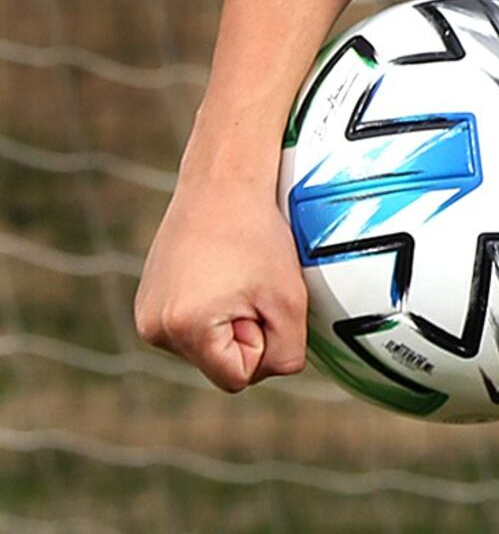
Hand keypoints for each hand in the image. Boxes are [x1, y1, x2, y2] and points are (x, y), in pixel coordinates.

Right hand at [136, 173, 305, 390]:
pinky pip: (192, 327)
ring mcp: (144, 316)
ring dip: (228, 320)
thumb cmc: (259, 238)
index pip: (237, 378)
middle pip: (219, 364)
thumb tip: (270, 372)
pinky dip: (211, 308)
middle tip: (247, 283)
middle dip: (244, 332)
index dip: (261, 344)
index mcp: (184, 330)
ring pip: (206, 346)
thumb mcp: (289, 301)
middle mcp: (153, 329)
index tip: (259, 302)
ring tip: (232, 274)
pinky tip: (215, 272)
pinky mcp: (146, 301)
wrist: (222, 185)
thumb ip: (287, 352)